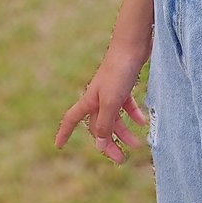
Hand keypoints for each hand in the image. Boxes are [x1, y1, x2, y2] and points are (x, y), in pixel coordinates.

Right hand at [56, 45, 148, 163]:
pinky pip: (127, 104)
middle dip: (109, 143)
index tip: (58, 146)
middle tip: (121, 159)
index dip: (64, 133)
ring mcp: (113, 89)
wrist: (134, 42)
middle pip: (99, 125)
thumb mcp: (112, 101)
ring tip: (138, 144)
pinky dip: (134, 114)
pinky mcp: (126, 82)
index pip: (72, 119)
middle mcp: (98, 96)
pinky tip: (143, 122)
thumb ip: (105, 123)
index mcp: (90, 100)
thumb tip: (99, 143)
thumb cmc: (120, 70)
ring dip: (125, 131)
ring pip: (116, 117)